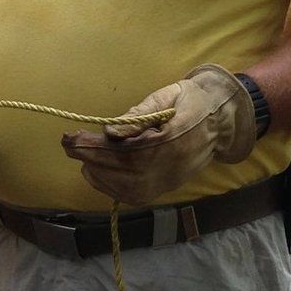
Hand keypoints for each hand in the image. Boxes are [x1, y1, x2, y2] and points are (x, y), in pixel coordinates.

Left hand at [61, 64, 256, 206]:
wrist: (220, 121)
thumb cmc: (191, 101)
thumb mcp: (168, 96)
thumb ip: (139, 114)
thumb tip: (109, 131)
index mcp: (176, 139)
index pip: (130, 151)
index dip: (97, 147)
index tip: (70, 138)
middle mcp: (173, 166)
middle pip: (123, 171)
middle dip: (90, 157)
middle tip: (70, 141)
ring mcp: (168, 182)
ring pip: (124, 188)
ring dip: (97, 171)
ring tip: (84, 152)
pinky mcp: (163, 189)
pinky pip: (130, 195)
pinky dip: (108, 184)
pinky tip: (97, 168)